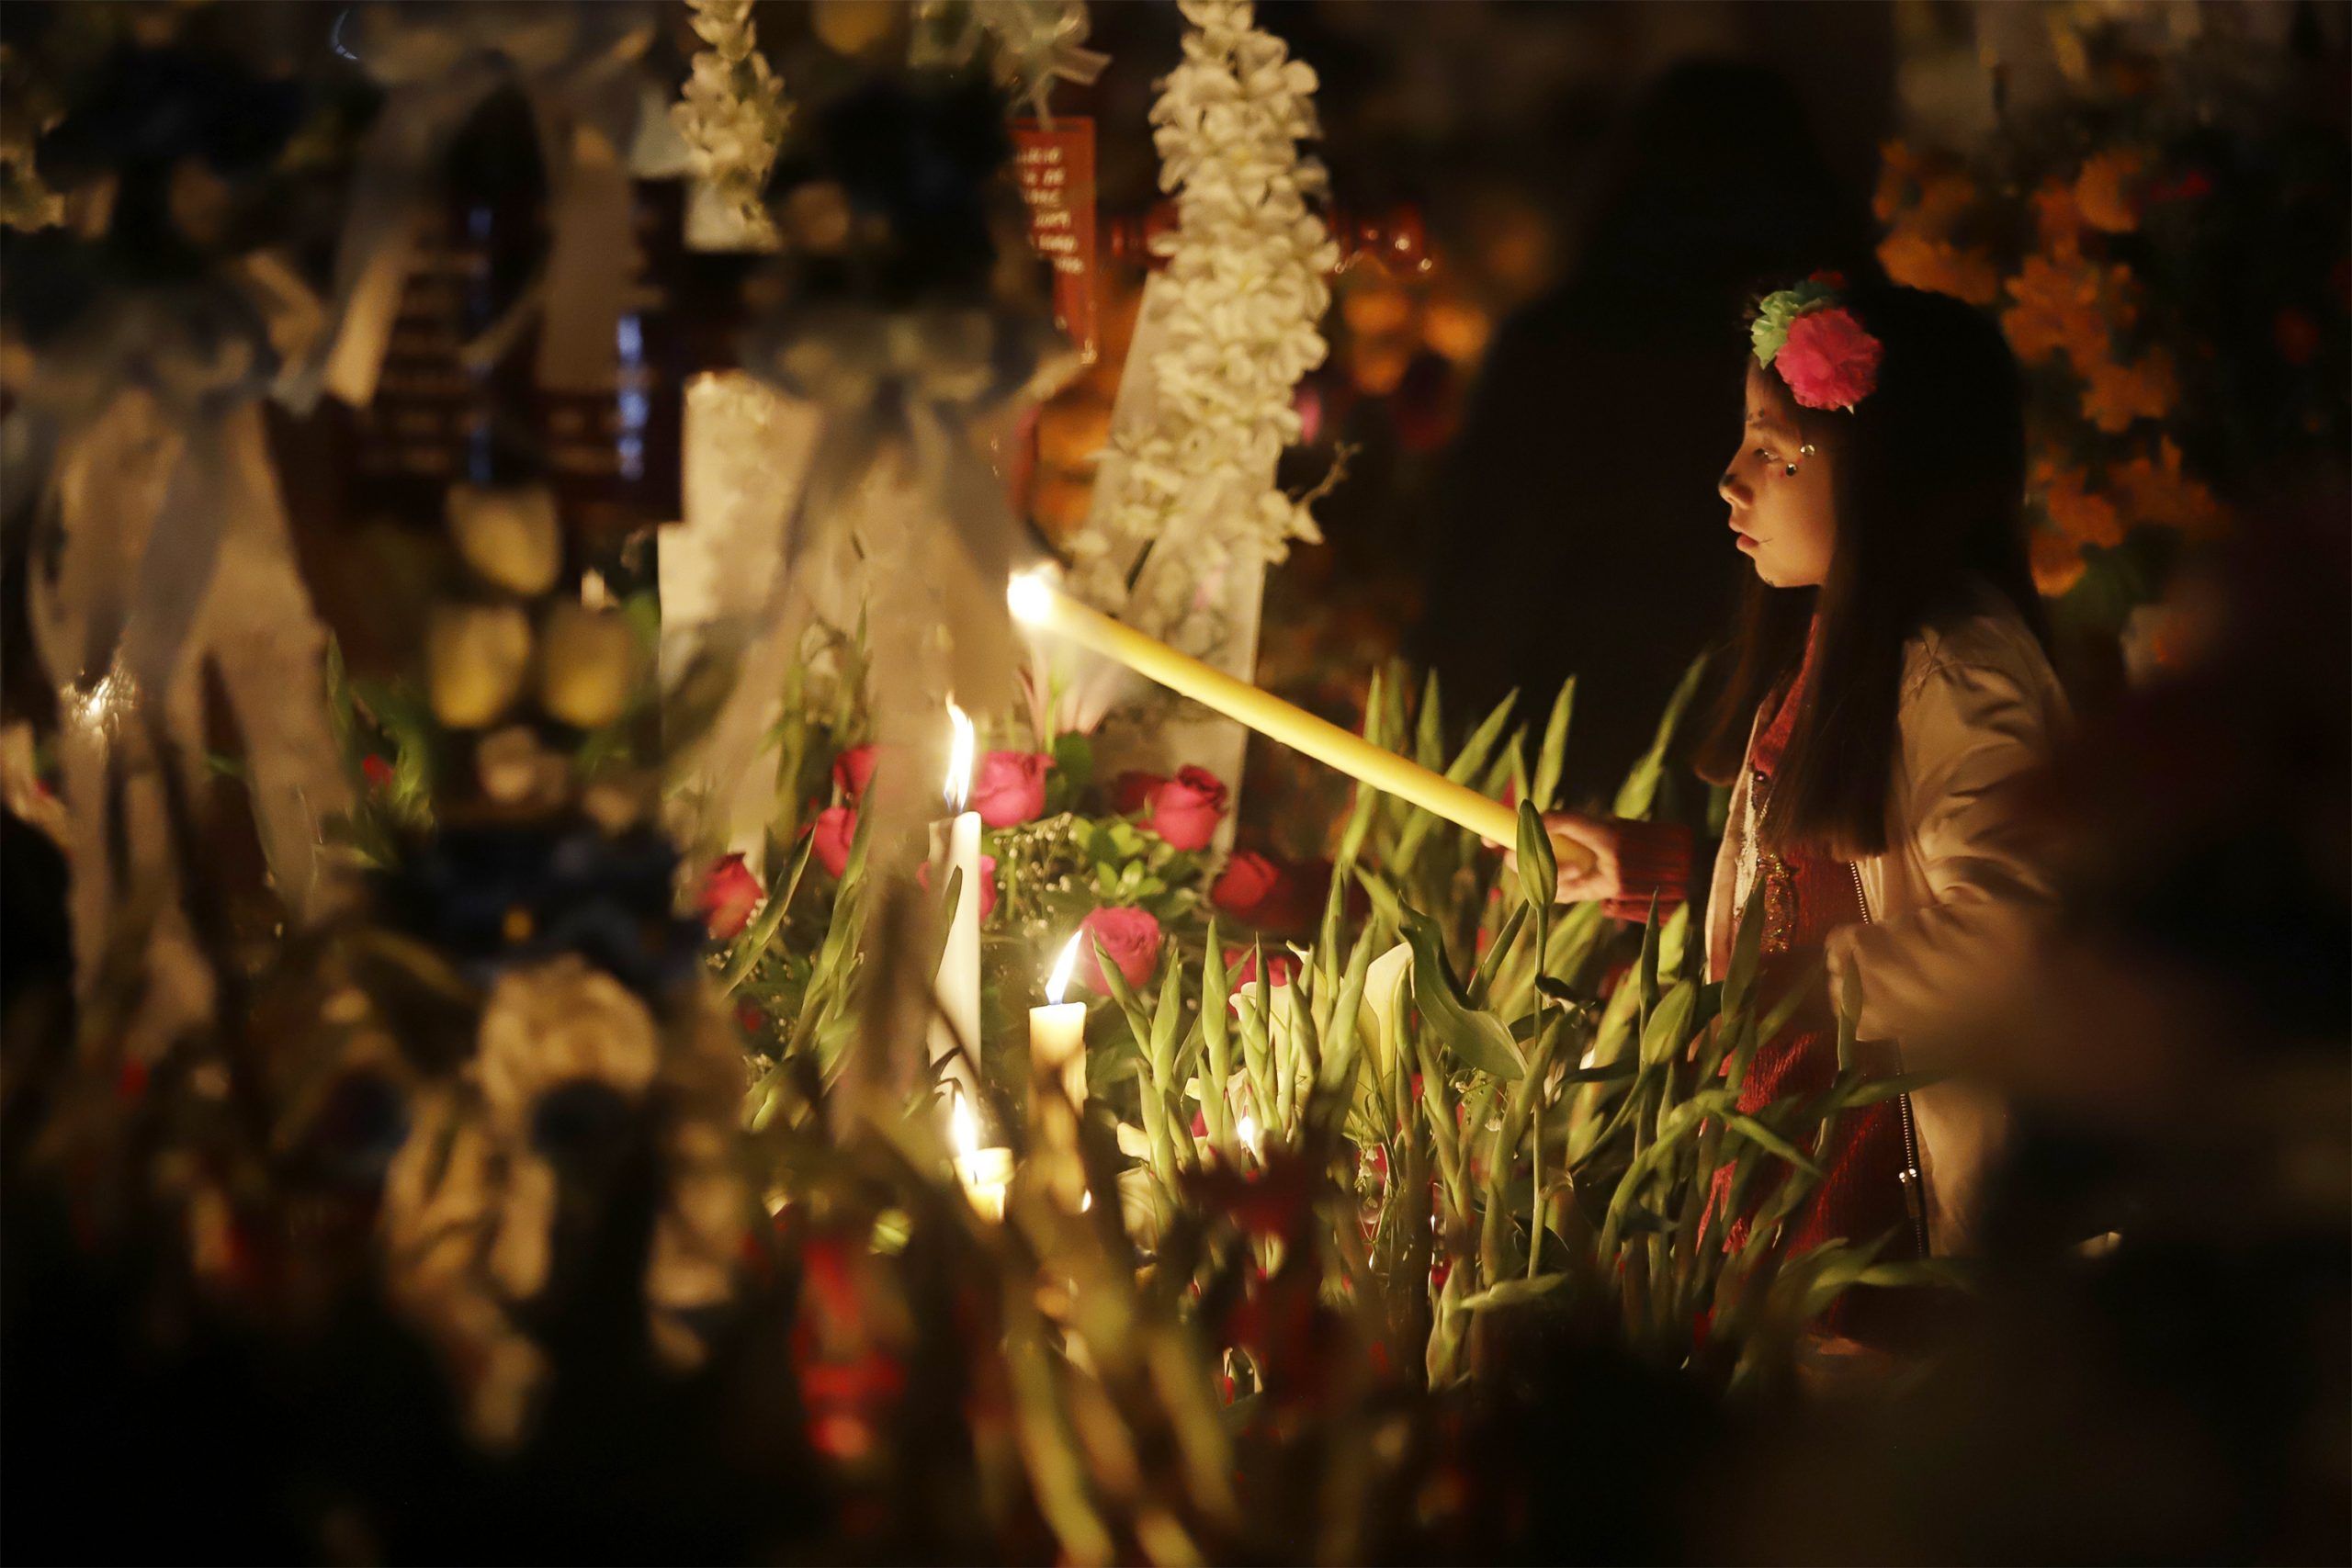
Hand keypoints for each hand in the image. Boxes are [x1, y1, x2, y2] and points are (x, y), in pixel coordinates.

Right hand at [1502, 810, 1625, 905]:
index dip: (1494, 837)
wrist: (1628, 864)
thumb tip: (1532, 821)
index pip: (1508, 836)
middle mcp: (1541, 855)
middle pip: (1514, 861)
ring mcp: (1548, 875)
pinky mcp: (1558, 892)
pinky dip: (1564, 886)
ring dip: (1555, 873)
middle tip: (1547, 856)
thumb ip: (1556, 819)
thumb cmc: (1605, 836)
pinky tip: (1581, 878)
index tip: (1488, 841)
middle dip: (1529, 860)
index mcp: (1541, 835)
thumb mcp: (1580, 822)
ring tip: (1580, 867)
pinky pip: (1548, 893)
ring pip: (1532, 879)